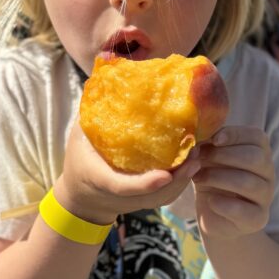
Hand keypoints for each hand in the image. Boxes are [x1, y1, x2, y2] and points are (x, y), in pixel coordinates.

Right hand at [54, 121, 200, 224]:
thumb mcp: (80, 135)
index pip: (123, 186)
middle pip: (154, 194)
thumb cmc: (80, 159)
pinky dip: (182, 182)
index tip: (165, 175)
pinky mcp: (145, 202)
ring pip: (165, 196)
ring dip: (184, 178)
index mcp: (101, 179)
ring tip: (198, 154)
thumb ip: (93, 112)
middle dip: (178, 178)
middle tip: (195, 152)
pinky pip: (168, 196)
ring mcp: (135, 202)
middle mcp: (121, 196)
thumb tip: (106, 77)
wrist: (80, 195)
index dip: (145, 184)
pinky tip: (193, 162)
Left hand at [192, 125, 274, 239]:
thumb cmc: (213, 181)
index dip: (235, 134)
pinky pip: (243, 210)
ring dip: (218, 177)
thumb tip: (196, 137)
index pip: (257, 137)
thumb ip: (208, 146)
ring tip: (198, 178)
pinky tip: (210, 200)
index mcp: (260, 153)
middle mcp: (268, 173)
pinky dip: (223, 204)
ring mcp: (265, 197)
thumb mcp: (209, 159)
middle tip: (199, 158)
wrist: (215, 217)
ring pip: (249, 182)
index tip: (214, 139)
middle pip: (256, 158)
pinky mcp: (257, 219)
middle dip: (224, 155)